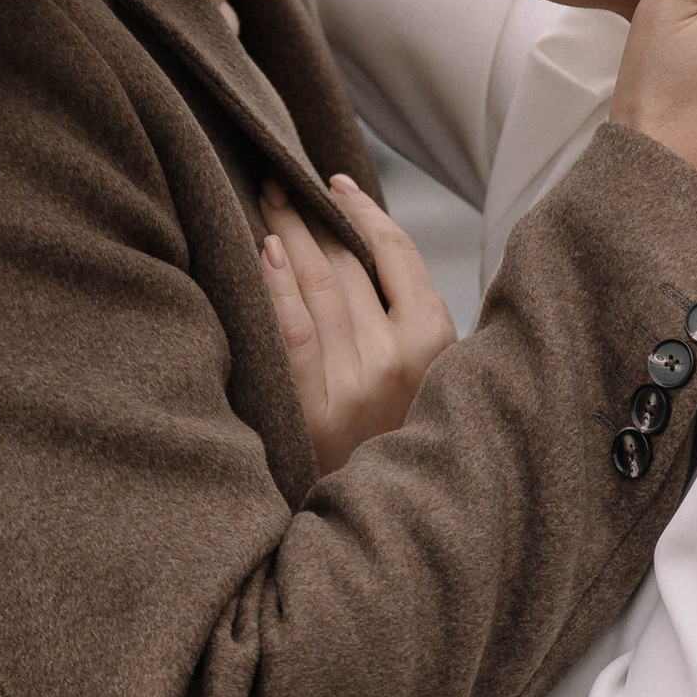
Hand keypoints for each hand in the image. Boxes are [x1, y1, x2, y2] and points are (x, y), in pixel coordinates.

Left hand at [261, 175, 457, 473]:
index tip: (335, 183)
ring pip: (318, 287)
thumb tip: (370, 251)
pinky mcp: (315, 409)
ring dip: (288, 235)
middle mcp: (398, 358)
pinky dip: (277, 288)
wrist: (389, 516)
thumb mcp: (433, 376)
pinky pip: (292, 333)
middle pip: (347, 264)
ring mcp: (355, 383)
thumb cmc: (404, 435)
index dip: (362, 210)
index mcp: (435, 341)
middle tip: (280, 179)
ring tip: (265, 202)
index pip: (395, 253)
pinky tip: (262, 252)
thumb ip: (415, 321)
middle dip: (312, 214)